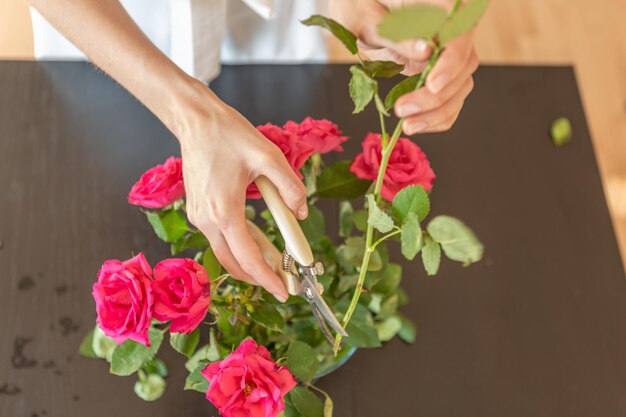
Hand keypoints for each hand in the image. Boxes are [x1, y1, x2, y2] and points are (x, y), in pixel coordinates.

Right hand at [175, 82, 307, 301]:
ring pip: (225, 252)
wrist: (195, 120)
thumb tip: (301, 213)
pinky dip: (239, 245)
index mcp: (225, 210)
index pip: (248, 258)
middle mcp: (207, 219)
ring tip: (276, 262)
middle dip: (258, 277)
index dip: (268, 279)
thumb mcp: (268, 156)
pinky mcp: (197, 210)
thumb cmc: (229, 134)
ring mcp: (198, 216)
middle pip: (233, 263)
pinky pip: (219, 237)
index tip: (284, 292)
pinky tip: (258, 239)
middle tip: (283, 281)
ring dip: (249, 261)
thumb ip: (290, 188)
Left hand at [329, 0, 478, 134]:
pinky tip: (418, 125)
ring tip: (408, 126)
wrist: (361, 11)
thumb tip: (426, 52)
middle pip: (464, 66)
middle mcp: (453, 28)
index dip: (451, 63)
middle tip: (403, 110)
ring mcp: (451, 53)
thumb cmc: (361, 6)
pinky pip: (452, 97)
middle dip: (436, 97)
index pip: (460, 35)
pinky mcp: (442, 72)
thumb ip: (396, 35)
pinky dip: (438, 116)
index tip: (432, 85)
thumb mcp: (368, 18)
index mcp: (441, 6)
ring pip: (461, 86)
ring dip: (437, 112)